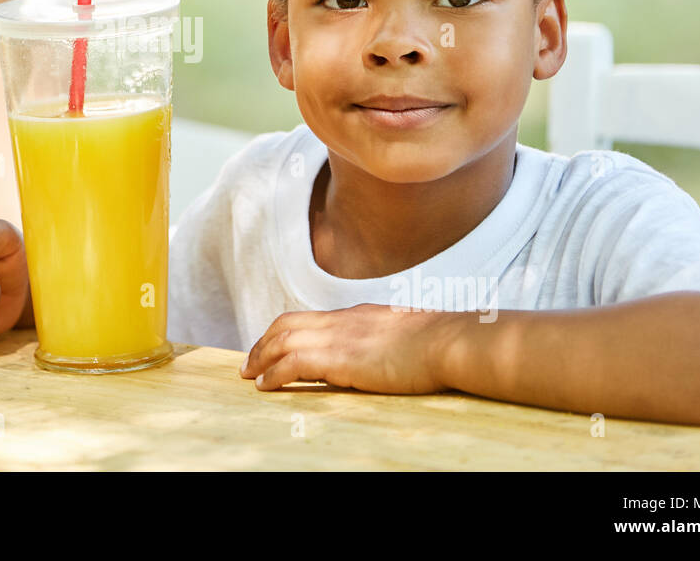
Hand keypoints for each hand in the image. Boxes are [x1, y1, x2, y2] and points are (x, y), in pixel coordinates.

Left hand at [239, 303, 452, 393]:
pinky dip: (275, 373)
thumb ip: (388, 340)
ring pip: (284, 340)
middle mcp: (343, 321)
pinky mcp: (341, 358)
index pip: (310, 318)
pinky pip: (295, 363)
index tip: (273, 345)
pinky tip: (266, 385)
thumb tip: (387, 353)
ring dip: (262, 358)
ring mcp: (341, 337)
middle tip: (250, 362)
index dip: (286, 331)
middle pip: (288, 323)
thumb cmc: (441, 343)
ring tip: (250, 375)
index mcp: (358, 315)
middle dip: (264, 342)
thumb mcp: (407, 335)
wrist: (450, 341)